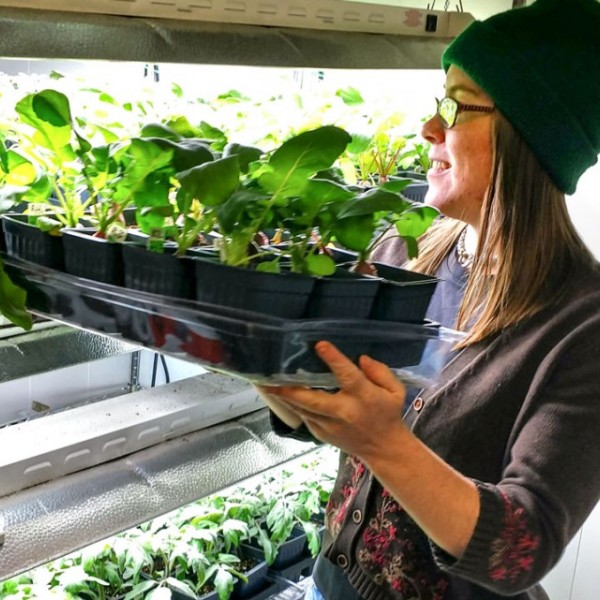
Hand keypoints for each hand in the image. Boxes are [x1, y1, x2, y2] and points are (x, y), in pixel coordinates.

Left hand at [264, 340, 408, 460]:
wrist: (384, 449)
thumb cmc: (389, 413)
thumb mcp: (395, 390)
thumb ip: (380, 371)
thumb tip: (360, 358)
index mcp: (364, 397)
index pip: (347, 376)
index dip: (333, 359)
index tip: (319, 345)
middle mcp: (343, 412)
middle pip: (311, 400)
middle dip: (289, 389)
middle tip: (270, 378)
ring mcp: (329, 426)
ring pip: (302, 409)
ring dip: (284, 397)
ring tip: (266, 384)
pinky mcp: (321, 434)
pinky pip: (304, 416)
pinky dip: (294, 404)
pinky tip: (282, 394)